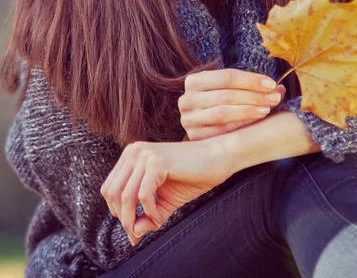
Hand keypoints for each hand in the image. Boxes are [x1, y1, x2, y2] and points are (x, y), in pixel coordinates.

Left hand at [100, 138, 229, 244]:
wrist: (217, 158)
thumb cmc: (192, 176)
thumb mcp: (165, 200)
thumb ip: (147, 215)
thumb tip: (133, 234)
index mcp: (131, 155)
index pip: (109, 188)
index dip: (117, 212)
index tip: (133, 229)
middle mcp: (134, 151)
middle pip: (113, 193)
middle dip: (124, 219)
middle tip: (138, 234)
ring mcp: (144, 154)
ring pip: (125, 196)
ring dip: (135, 219)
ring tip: (153, 224)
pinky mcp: (157, 162)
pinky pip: (143, 195)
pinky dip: (150, 212)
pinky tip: (161, 216)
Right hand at [178, 68, 285, 140]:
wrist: (202, 126)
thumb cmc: (221, 102)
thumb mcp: (229, 89)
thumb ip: (251, 86)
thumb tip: (280, 88)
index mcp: (193, 81)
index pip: (226, 76)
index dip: (250, 80)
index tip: (272, 83)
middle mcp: (186, 100)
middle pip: (225, 95)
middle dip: (254, 95)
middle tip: (275, 97)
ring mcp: (188, 119)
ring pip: (223, 113)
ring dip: (249, 110)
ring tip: (268, 109)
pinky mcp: (195, 137)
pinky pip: (221, 130)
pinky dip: (241, 125)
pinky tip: (256, 121)